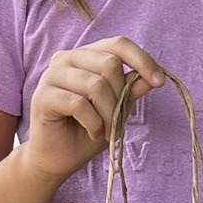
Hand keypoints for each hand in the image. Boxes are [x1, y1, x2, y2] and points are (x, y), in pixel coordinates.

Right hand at [23, 36, 169, 185]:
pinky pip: (79, 104)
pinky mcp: (43, 96)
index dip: (142, 60)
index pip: (118, 44)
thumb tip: (152, 77)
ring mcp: (52, 75)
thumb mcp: (117, 110)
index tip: (159, 82)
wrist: (58, 157)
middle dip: (121, 98)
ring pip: (95, 85)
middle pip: (109, 64)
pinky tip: (92, 132)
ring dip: (108, 115)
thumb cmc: (88, 130)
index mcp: (86, 56)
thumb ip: (131, 90)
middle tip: (116, 122)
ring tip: (106, 132)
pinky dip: (94, 123)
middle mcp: (66, 58)